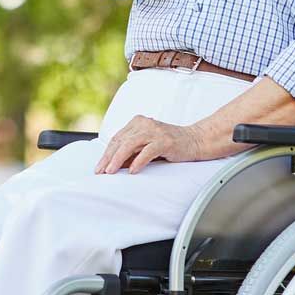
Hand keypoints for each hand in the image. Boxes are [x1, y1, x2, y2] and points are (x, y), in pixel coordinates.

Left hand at [96, 115, 214, 173]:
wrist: (195, 140)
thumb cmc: (169, 145)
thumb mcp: (146, 146)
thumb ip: (131, 153)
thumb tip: (112, 166)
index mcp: (137, 122)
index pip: (116, 138)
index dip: (106, 153)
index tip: (99, 167)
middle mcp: (144, 124)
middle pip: (120, 141)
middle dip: (108, 158)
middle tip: (100, 171)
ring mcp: (155, 131)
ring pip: (130, 145)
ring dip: (118, 159)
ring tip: (111, 171)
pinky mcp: (165, 141)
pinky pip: (147, 151)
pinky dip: (138, 161)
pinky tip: (132, 171)